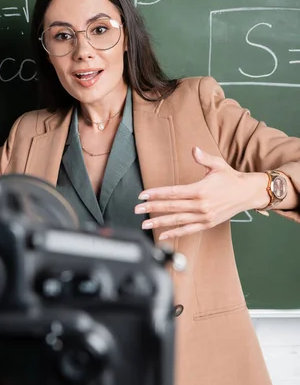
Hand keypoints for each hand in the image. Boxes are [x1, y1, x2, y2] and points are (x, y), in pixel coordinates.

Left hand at [135, 147, 268, 239]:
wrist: (247, 193)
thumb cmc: (231, 178)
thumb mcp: (218, 165)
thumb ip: (204, 158)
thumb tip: (194, 149)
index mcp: (200, 190)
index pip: (173, 192)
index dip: (157, 194)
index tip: (143, 195)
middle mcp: (201, 205)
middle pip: (172, 207)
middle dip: (153, 208)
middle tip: (137, 209)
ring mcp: (204, 216)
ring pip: (177, 220)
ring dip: (160, 222)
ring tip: (145, 223)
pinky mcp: (207, 224)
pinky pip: (188, 230)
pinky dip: (175, 233)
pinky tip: (162, 235)